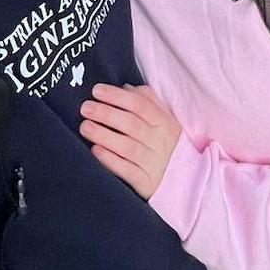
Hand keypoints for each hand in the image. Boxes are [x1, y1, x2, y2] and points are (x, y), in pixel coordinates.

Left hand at [80, 84, 182, 198]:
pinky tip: (96, 150)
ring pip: (127, 147)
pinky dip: (110, 160)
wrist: (185, 181)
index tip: (97, 90)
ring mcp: (154, 163)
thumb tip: (125, 87)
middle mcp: (160, 142)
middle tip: (85, 108)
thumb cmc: (166, 144)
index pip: (140, 104)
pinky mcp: (146, 182)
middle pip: (131, 124)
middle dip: (106, 113)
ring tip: (85, 127)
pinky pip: (127, 170)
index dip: (117, 96)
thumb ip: (148, 101)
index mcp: (165, 123)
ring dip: (104, 135)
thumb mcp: (165, 120)